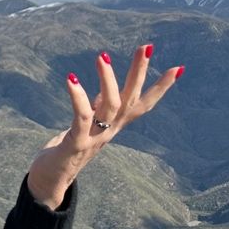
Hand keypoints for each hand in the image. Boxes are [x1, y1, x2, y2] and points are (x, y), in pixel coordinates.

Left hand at [27, 44, 181, 208]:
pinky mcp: (76, 144)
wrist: (49, 182)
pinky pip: (81, 117)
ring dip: (108, 79)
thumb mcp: (85, 126)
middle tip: (145, 46)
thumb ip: (97, 110)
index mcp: (113, 126)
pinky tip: (72, 79)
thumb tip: (104, 91)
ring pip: (110, 105)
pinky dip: (78, 97)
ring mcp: (94, 138)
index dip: (161, 88)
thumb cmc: (66, 151)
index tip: (179, 67)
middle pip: (130, 99)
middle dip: (139, 72)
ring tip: (102, 56)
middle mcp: (109, 132)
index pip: (142, 104)